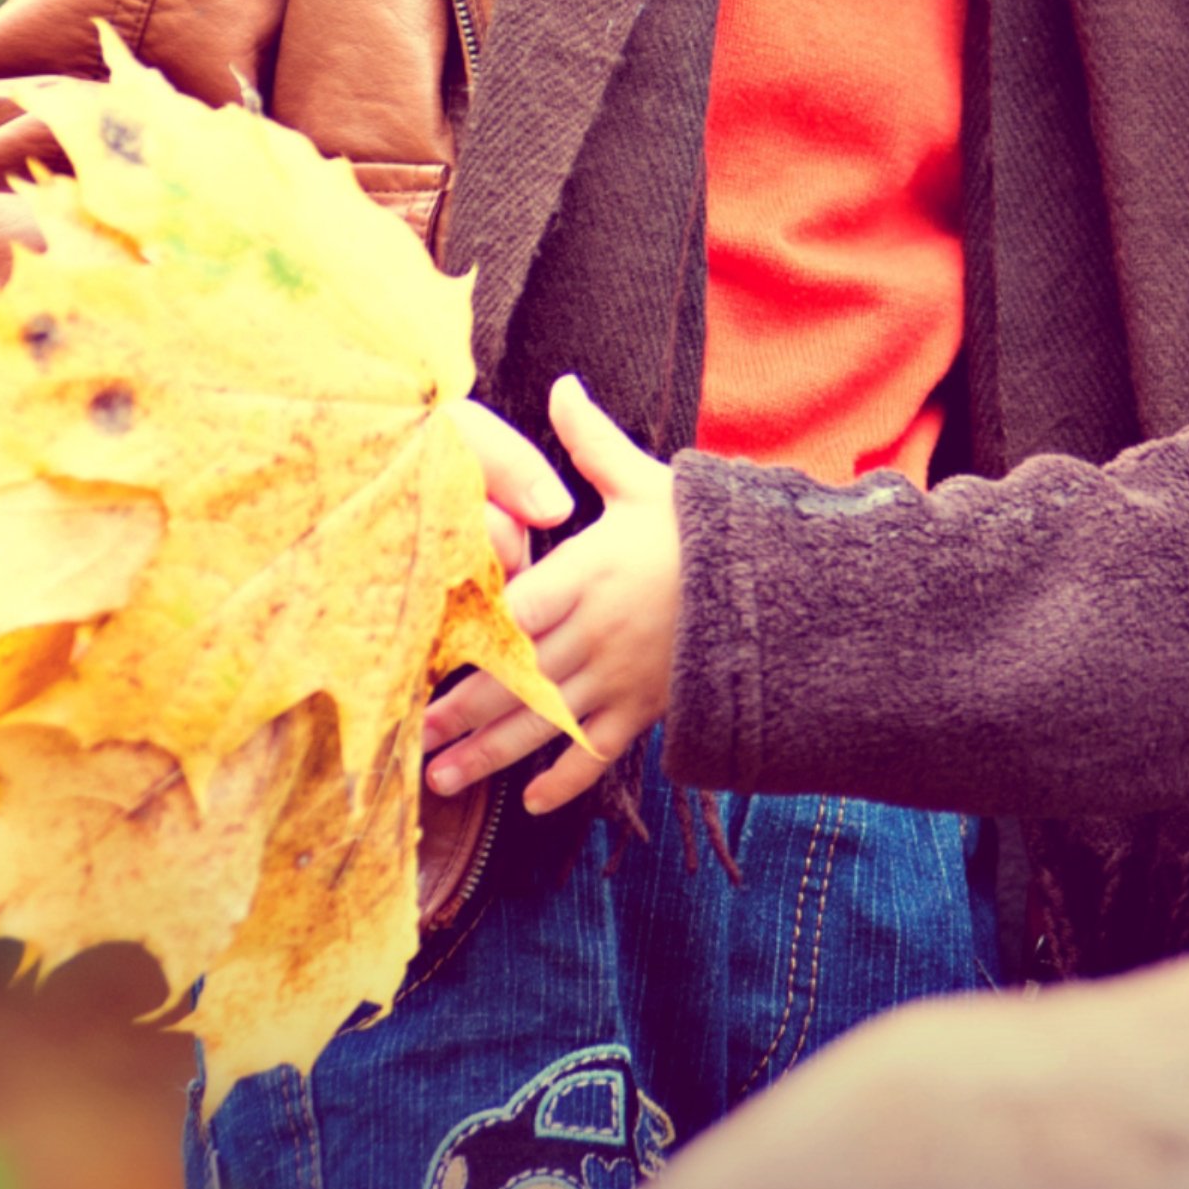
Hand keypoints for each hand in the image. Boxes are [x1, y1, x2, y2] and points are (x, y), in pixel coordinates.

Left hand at [424, 376, 679, 815]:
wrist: (776, 586)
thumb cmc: (700, 530)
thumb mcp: (646, 482)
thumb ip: (592, 443)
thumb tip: (561, 384)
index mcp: (590, 572)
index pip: (517, 610)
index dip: (473, 635)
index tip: (426, 654)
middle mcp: (598, 632)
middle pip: (517, 679)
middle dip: (461, 711)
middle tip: (412, 737)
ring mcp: (622, 679)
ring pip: (545, 724)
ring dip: (492, 756)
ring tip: (443, 782)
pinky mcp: (646, 711)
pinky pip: (600, 755)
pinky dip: (566, 782)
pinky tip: (531, 803)